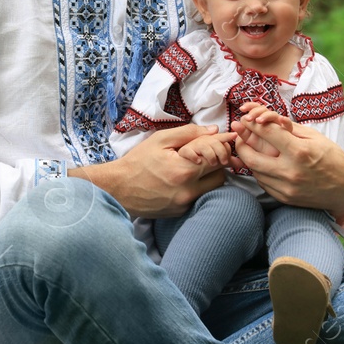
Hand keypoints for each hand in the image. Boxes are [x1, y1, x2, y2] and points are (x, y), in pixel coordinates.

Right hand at [74, 124, 232, 218]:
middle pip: (221, 174)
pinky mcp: (181, 212)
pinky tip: (185, 180)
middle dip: (218, 162)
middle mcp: (188, 190)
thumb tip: (214, 131)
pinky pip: (200, 197)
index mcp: (184, 169)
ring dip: (211, 176)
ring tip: (197, 167)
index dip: (222, 146)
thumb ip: (188, 133)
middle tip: (209, 153)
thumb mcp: (159, 140)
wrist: (118, 188)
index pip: (217, 156)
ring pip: (213, 188)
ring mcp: (185, 204)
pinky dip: (198, 187)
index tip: (225, 139)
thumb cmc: (137, 161)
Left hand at [232, 103, 343, 221]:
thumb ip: (288, 129)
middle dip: (241, 144)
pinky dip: (260, 172)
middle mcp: (291, 172)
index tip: (244, 119)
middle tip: (238, 135)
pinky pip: (263, 183)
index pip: (267, 134)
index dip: (252, 124)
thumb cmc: (332, 158)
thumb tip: (265, 119)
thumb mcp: (314, 137)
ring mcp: (287, 188)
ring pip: (255, 172)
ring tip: (249, 147)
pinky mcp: (285, 198)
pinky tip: (263, 163)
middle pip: (251, 157)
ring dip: (249, 158)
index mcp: (300, 152)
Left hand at [233, 103, 289, 159]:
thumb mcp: (253, 142)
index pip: (256, 109)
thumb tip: (233, 123)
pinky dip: (286, 122)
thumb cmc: (266, 152)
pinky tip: (282, 120)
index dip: (249, 106)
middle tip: (249, 118)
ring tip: (259, 121)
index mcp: (262, 123)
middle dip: (255, 111)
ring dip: (266, 116)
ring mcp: (281, 127)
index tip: (242, 109)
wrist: (282, 159)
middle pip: (264, 110)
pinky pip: (289, 126)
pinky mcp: (290, 134)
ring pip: (274, 116)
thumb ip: (244, 133)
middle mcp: (271, 123)